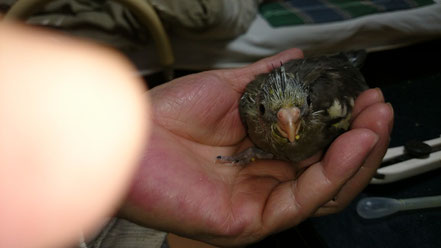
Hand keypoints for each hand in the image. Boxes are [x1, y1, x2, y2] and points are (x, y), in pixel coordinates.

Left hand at [120, 48, 392, 245]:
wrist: (124, 133)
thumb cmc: (167, 116)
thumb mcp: (229, 89)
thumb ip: (269, 78)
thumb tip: (302, 58)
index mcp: (258, 154)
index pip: (314, 146)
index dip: (342, 122)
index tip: (363, 94)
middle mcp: (262, 181)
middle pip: (325, 170)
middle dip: (358, 138)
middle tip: (379, 108)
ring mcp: (257, 204)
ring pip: (322, 190)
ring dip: (355, 156)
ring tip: (375, 122)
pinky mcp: (248, 221)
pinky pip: (301, 201)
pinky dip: (332, 173)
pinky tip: (352, 144)